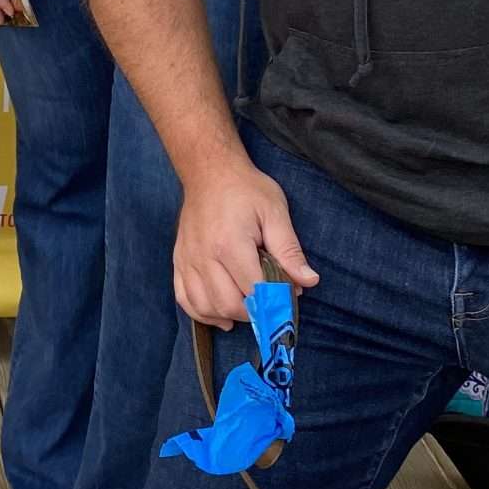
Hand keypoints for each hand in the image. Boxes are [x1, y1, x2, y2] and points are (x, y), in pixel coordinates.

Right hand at [172, 156, 318, 328]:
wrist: (208, 171)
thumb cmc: (245, 190)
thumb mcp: (275, 213)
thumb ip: (290, 251)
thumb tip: (308, 282)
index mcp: (230, 244)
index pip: (254, 290)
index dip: (274, 301)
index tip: (288, 298)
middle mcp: (204, 256)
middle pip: (228, 304)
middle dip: (254, 313)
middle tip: (270, 303)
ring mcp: (188, 260)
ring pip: (205, 307)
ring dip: (229, 316)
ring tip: (248, 311)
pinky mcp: (179, 261)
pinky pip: (184, 299)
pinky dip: (202, 313)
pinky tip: (220, 316)